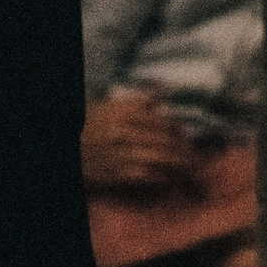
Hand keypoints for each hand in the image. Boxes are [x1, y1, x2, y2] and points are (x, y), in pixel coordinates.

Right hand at [83, 90, 197, 191]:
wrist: (69, 145)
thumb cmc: (90, 123)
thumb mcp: (112, 104)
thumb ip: (141, 99)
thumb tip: (167, 88)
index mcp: (126, 112)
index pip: (163, 121)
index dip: (179, 130)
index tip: (187, 135)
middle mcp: (126, 132)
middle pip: (166, 140)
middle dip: (184, 148)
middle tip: (197, 154)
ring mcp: (122, 154)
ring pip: (161, 158)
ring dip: (180, 163)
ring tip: (191, 167)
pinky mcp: (117, 175)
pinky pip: (147, 176)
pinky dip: (162, 177)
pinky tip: (171, 178)